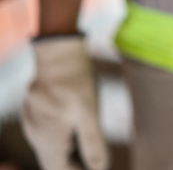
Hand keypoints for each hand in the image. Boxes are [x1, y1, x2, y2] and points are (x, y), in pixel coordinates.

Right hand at [21, 36, 108, 169]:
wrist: (58, 52)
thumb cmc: (75, 82)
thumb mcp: (89, 114)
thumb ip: (93, 144)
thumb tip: (100, 168)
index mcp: (47, 140)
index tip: (96, 166)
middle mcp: (36, 135)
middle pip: (54, 162)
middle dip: (75, 163)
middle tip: (96, 157)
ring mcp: (33, 123)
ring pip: (51, 147)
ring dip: (70, 150)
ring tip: (90, 144)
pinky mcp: (36, 112)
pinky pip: (49, 132)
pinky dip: (64, 136)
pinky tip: (78, 127)